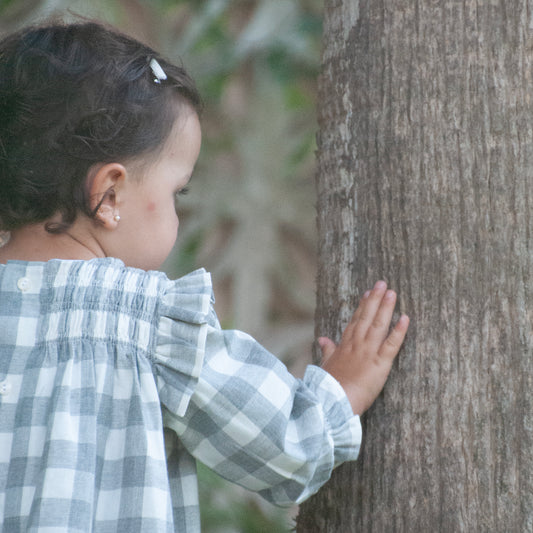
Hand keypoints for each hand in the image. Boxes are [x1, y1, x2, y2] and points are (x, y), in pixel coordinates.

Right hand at [319, 281, 408, 414]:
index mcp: (344, 345)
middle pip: (367, 317)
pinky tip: (406, 318)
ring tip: (392, 292)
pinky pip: (392, 344)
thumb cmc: (328, 386)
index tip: (368, 293)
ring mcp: (368, 352)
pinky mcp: (380, 363)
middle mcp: (356, 344)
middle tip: (382, 283)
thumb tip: (322, 338)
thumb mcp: (326, 365)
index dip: (362, 306)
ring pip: (379, 325)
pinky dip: (399, 331)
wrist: (333, 400)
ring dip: (386, 308)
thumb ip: (327, 350)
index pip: (355, 321)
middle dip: (374, 299)